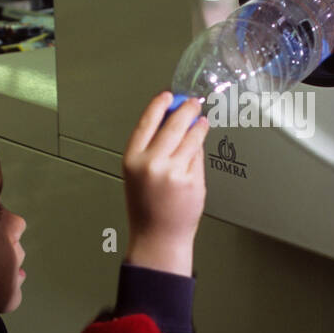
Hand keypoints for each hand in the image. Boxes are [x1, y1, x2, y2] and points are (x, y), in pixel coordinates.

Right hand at [122, 93, 208, 276]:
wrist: (158, 237)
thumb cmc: (148, 207)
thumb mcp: (138, 174)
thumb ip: (152, 148)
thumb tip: (171, 120)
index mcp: (132, 160)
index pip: (146, 123)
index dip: (158, 105)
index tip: (168, 95)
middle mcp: (151, 164)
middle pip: (172, 125)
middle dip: (185, 110)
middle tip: (193, 103)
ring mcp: (172, 172)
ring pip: (190, 138)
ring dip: (198, 125)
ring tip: (201, 121)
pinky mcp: (191, 180)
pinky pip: (198, 156)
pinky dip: (200, 148)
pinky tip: (200, 144)